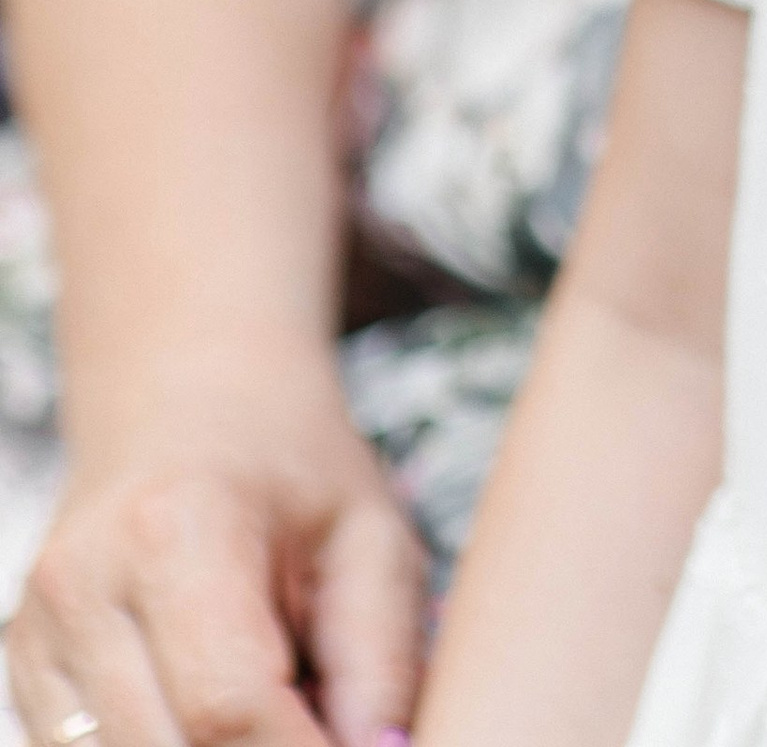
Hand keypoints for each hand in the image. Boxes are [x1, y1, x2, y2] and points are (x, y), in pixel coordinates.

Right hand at [9, 347, 422, 746]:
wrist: (189, 402)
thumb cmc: (288, 465)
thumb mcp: (371, 532)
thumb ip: (380, 658)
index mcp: (175, 529)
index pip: (227, 707)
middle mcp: (84, 585)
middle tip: (319, 724)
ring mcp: (38, 635)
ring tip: (270, 707)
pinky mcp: (23, 672)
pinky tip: (210, 712)